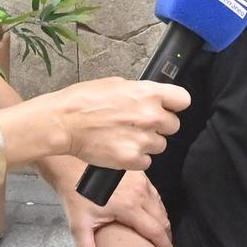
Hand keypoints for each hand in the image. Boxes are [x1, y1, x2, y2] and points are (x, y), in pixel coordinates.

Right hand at [35, 79, 189, 171]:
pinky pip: (146, 161)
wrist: (63, 123)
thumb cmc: (83, 101)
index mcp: (148, 93)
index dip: (174, 104)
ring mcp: (143, 139)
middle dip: (159, 126)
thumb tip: (149, 98)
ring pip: (160, 145)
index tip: (168, 107)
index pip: (183, 99)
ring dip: (147, 143)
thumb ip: (139, 92)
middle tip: (139, 124)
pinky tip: (120, 149)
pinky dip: (135, 158)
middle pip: (173, 125)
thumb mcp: (116, 84)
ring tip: (125, 137)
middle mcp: (150, 116)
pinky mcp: (132, 159)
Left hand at [56, 171, 174, 246]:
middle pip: (162, 219)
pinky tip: (153, 216)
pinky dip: (157, 207)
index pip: (155, 231)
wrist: (71, 164)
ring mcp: (141, 181)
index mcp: (128, 207)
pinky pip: (155, 194)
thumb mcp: (79, 225)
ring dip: (163, 222)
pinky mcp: (139, 174)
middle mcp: (139, 193)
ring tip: (161, 237)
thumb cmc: (75, 193)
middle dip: (167, 237)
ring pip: (161, 206)